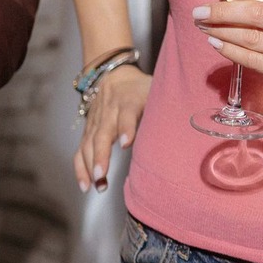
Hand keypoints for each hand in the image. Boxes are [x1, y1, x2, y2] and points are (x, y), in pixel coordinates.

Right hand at [72, 64, 151, 193]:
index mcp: (128, 100)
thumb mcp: (154, 90)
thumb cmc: (141, 89)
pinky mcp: (88, 131)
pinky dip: (81, 168)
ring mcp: (95, 121)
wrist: (115, 76)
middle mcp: (109, 111)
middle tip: (102, 175)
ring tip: (98, 186)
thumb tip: (182, 129)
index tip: (126, 142)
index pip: (126, 113)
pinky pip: (80, 150)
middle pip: (102, 133)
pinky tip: (86, 186)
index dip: (125, 127)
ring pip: (89, 143)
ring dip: (91, 165)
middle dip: (101, 155)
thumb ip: (164, 107)